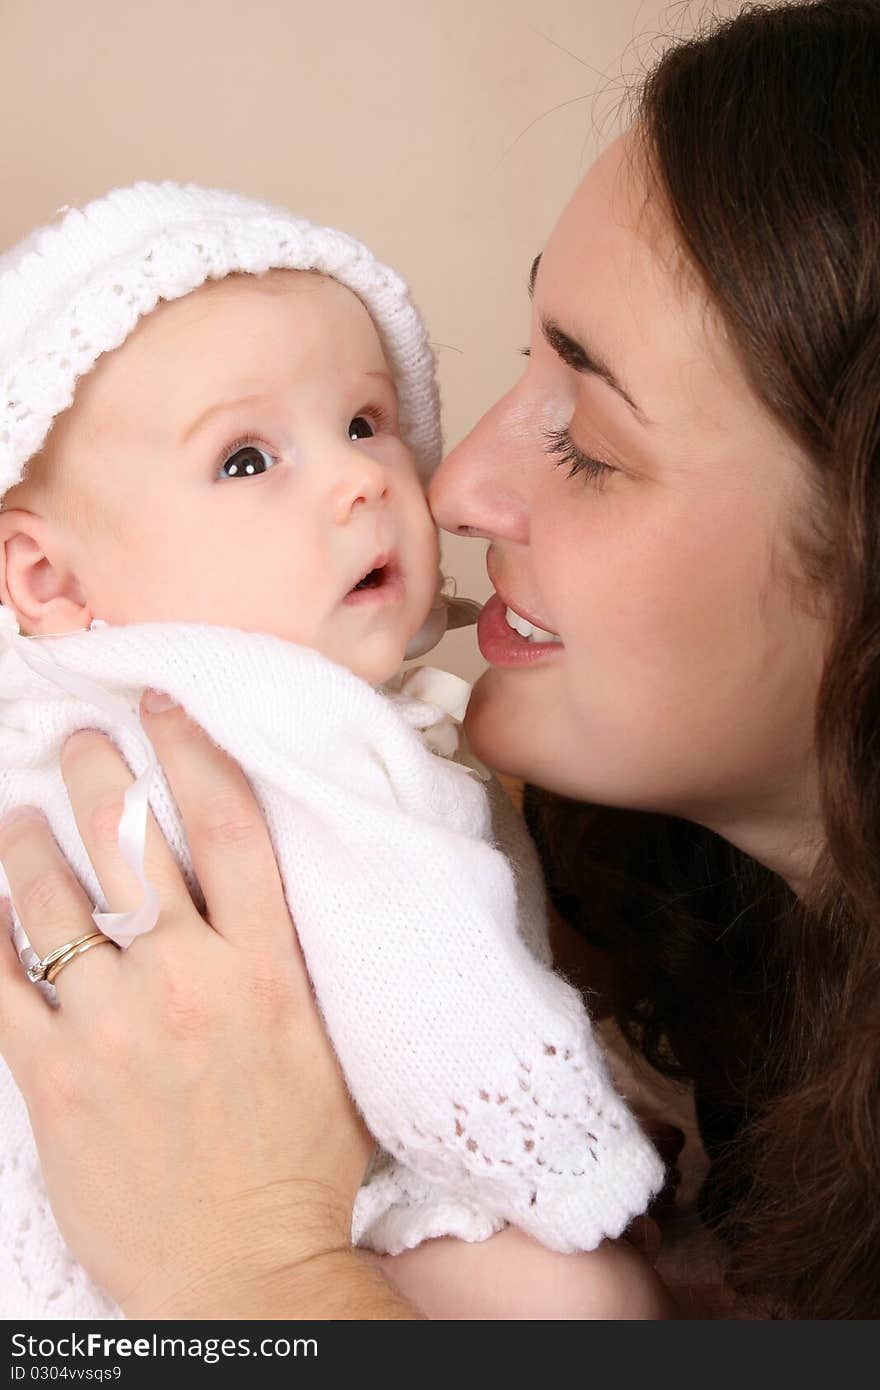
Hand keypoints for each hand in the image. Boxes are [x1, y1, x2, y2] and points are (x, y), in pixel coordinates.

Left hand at [0, 694, 372, 1318]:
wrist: (242, 1273)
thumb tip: (265, 899)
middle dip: (96, 775)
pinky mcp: (54, 1079)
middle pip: (130, 844)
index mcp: (267, 970)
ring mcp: (114, 1028)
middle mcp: (189, 981)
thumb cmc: (299, 1168)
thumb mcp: (329, 1053)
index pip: (228, 826)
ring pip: (50, 901)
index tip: (164, 707)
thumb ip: (295, 968)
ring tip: (16, 818)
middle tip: (77, 745)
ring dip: (26, 844)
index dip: (192, 750)